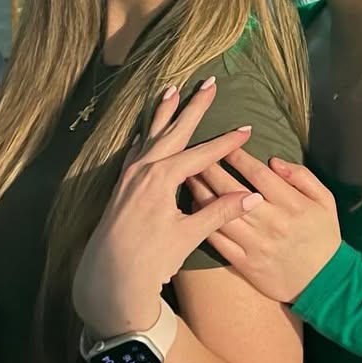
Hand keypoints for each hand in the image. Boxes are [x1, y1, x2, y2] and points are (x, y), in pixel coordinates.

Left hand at [72, 78, 262, 335]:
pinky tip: (146, 131)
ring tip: (172, 90)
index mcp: (162, 178)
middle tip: (209, 82)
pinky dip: (146, 135)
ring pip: (152, 134)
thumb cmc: (149, 260)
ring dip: (164, 113)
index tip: (247, 127)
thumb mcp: (188, 236)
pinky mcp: (121, 185)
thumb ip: (220, 212)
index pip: (202, 153)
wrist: (107, 280)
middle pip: (175, 130)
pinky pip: (136, 149)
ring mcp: (129, 175)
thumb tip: (254, 196)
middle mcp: (143, 169)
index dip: (226, 142)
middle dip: (194, 106)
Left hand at [186, 150, 341, 302]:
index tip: (225, 145)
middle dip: (210, 168)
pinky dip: (203, 223)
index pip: (257, 173)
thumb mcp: (325, 201)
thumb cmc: (324, 236)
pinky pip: (218, 241)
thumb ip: (302, 176)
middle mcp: (271, 222)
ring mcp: (256, 245)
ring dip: (201, 193)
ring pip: (219, 214)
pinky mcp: (245, 264)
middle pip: (232, 190)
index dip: (237, 156)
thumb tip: (274, 161)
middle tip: (195, 154)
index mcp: (291, 204)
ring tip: (188, 176)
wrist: (324, 283)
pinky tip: (194, 209)